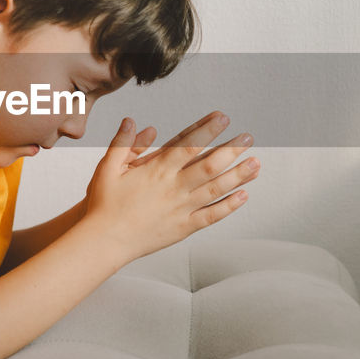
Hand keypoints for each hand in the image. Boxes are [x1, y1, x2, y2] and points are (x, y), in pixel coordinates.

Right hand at [82, 112, 259, 262]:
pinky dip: (229, 206)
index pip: (188, 144)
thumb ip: (124, 144)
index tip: (223, 118)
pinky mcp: (183, 228)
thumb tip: (133, 121)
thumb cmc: (103, 203)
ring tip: (256, 164)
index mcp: (157, 170)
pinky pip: (211, 216)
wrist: (104, 241)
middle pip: (209, 165)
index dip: (207, 130)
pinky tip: (243, 196)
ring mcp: (180, 208)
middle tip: (248, 137)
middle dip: (231, 150)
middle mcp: (173, 187)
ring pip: (215, 189)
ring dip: (238, 176)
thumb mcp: (108, 168)